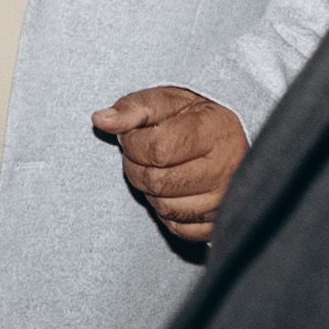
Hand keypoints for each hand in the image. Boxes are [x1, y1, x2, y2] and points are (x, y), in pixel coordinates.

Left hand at [93, 86, 247, 245]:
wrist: (228, 138)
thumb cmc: (195, 116)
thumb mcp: (166, 100)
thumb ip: (132, 108)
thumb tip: (100, 119)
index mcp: (213, 131)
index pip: (158, 149)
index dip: (133, 143)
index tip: (133, 135)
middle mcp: (224, 168)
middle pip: (157, 181)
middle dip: (135, 166)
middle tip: (140, 152)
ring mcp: (223, 199)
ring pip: (165, 207)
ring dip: (149, 189)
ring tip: (156, 168)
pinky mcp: (218, 222)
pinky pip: (178, 227)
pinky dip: (165, 211)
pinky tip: (170, 189)